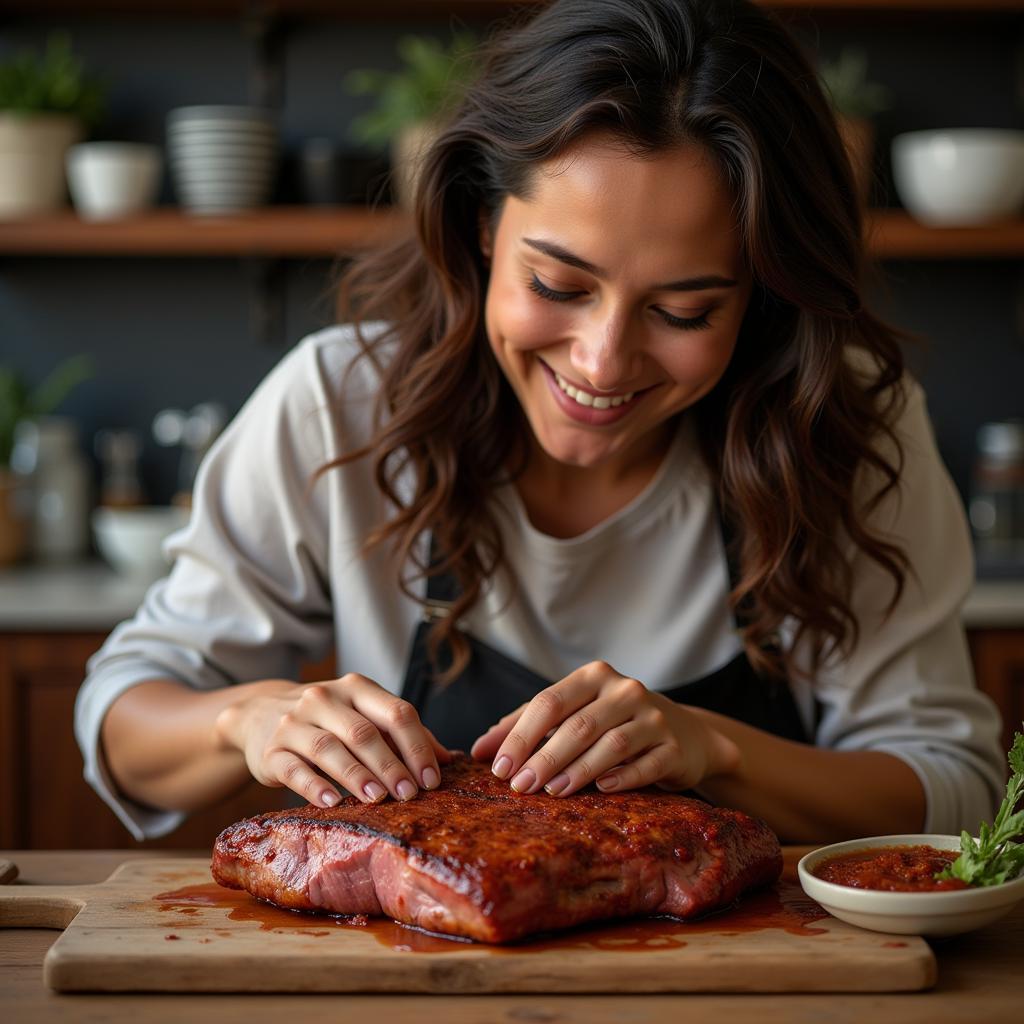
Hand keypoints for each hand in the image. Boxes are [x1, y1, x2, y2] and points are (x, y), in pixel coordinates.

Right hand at [215, 675, 452, 807]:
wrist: (259, 714)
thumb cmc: (328, 720)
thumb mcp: (364, 716)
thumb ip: (404, 735)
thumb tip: (448, 759)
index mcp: (357, 688)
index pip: (396, 712)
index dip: (417, 746)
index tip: (432, 779)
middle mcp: (324, 699)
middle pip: (364, 732)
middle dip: (390, 765)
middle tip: (409, 795)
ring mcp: (294, 723)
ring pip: (329, 748)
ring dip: (357, 775)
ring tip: (378, 800)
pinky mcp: (271, 751)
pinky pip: (293, 768)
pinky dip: (314, 785)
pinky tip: (332, 802)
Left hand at [469, 661, 737, 796]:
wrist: (685, 734)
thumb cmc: (614, 723)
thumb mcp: (572, 715)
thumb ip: (526, 727)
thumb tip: (479, 750)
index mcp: (594, 676)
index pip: (549, 702)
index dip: (521, 736)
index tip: (498, 768)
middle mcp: (625, 690)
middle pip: (577, 725)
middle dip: (545, 757)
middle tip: (520, 786)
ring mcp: (653, 717)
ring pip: (611, 744)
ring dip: (578, 770)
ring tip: (553, 791)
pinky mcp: (674, 747)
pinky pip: (645, 765)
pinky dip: (622, 778)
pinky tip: (601, 790)